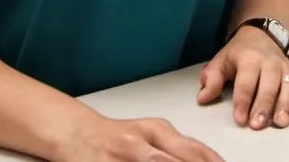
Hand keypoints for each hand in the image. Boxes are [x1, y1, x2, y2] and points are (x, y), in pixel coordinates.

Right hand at [57, 114, 223, 161]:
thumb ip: (178, 147)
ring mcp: (122, 157)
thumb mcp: (152, 135)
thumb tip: (208, 159)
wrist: (78, 134)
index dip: (210, 161)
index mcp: (157, 130)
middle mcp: (141, 142)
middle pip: (175, 161)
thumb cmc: (118, 136)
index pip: (192, 150)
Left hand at [196, 27, 288, 130]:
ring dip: (287, 104)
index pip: (246, 81)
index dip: (243, 100)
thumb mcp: (220, 61)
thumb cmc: (239, 54)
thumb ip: (211, 79)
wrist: (260, 35)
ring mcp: (286, 68)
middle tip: (258, 124)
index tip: (240, 118)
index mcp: (249, 59)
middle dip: (264, 105)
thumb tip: (203, 97)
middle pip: (270, 84)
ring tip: (281, 122)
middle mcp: (270, 63)